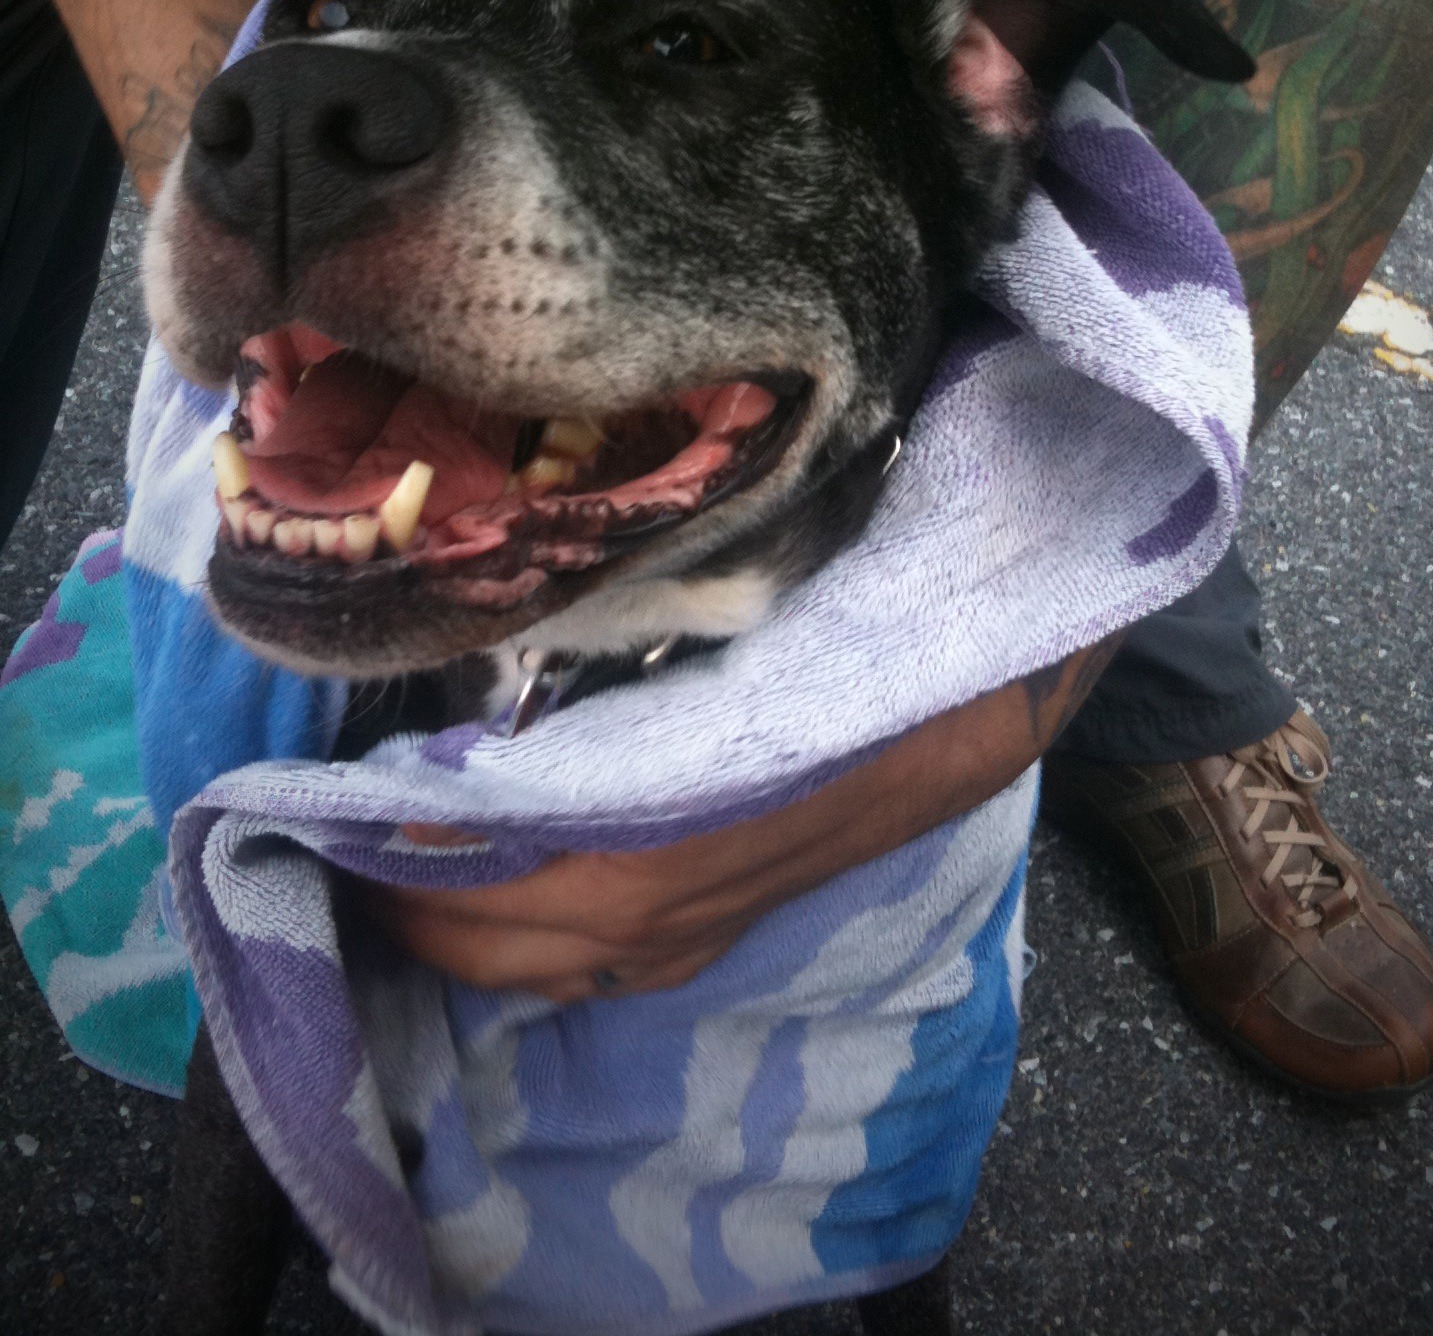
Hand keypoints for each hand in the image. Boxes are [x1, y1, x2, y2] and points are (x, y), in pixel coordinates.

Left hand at [368, 637, 1117, 1000]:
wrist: (941, 725)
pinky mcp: (701, 940)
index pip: (449, 885)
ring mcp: (671, 943)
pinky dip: (512, 935)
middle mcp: (630, 924)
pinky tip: (493, 878)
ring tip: (391, 853)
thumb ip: (578, 675)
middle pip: (465, 948)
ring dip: (444, 925)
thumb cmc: (815, 667)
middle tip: (331, 824)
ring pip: (517, 967)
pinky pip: (576, 964)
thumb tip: (464, 650)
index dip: (368, 847)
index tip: (306, 795)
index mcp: (620, 856)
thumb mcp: (685, 657)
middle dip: (387, 900)